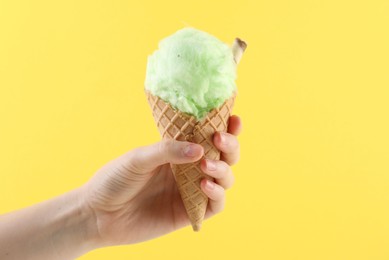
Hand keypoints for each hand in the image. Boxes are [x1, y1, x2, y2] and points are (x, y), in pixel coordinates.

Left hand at [83, 115, 241, 245]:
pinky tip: (203, 185)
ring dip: (223, 169)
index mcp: (177, 151)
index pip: (208, 136)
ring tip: (206, 165)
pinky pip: (215, 204)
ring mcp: (191, 191)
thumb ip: (168, 151)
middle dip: (230, 146)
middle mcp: (189, 169)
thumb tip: (200, 149)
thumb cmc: (115, 180)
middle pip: (224, 156)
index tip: (233, 118)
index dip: (225, 127)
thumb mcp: (139, 157)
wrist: (98, 214)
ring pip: (225, 179)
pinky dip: (216, 193)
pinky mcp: (189, 213)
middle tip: (220, 139)